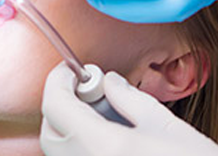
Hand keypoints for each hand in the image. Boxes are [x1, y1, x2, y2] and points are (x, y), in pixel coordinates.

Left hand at [40, 66, 217, 155]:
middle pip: (51, 133)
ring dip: (70, 129)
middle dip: (61, 106)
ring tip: (103, 116)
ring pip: (61, 153)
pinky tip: (109, 139)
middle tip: (87, 90)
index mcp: (103, 145)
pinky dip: (82, 148)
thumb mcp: (166, 126)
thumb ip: (130, 99)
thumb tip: (109, 82)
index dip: (57, 81)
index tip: (70, 70)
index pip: (56, 107)